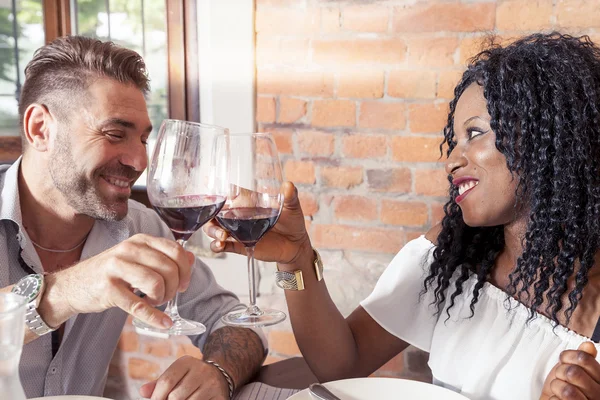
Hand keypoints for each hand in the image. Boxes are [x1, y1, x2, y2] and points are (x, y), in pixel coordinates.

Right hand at [46, 234, 193, 329]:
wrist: (72, 286)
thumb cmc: (110, 273)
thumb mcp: (137, 259)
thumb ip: (164, 257)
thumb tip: (192, 258)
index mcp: (140, 240)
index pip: (176, 251)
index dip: (185, 270)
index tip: (183, 284)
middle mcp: (129, 249)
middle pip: (169, 268)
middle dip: (174, 287)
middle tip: (166, 296)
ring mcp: (116, 267)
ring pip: (156, 283)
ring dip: (162, 298)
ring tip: (154, 301)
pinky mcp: (108, 289)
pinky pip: (138, 305)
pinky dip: (155, 317)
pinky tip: (163, 322)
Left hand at [139, 356, 229, 399]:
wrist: (219, 375)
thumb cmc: (192, 378)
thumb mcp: (176, 374)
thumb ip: (159, 383)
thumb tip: (143, 391)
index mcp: (186, 362)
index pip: (166, 381)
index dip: (157, 396)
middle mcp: (201, 370)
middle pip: (175, 396)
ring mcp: (212, 384)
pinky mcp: (219, 397)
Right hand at [203, 181, 311, 264]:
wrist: (296, 245)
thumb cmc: (292, 222)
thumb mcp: (292, 208)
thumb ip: (289, 197)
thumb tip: (289, 185)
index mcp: (247, 204)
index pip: (226, 197)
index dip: (214, 196)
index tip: (210, 195)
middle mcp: (238, 216)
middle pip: (215, 214)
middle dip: (209, 216)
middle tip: (216, 220)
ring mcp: (237, 232)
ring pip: (214, 229)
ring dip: (213, 231)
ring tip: (221, 236)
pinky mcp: (240, 246)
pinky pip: (222, 246)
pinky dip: (217, 246)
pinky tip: (220, 246)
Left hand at [540, 341, 599, 398]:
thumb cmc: (564, 387)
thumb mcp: (572, 368)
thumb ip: (582, 359)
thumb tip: (588, 346)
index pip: (584, 358)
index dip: (567, 356)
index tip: (564, 360)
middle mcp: (598, 395)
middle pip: (573, 372)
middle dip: (560, 372)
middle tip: (561, 378)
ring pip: (567, 391)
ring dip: (556, 387)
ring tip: (559, 390)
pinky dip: (553, 399)